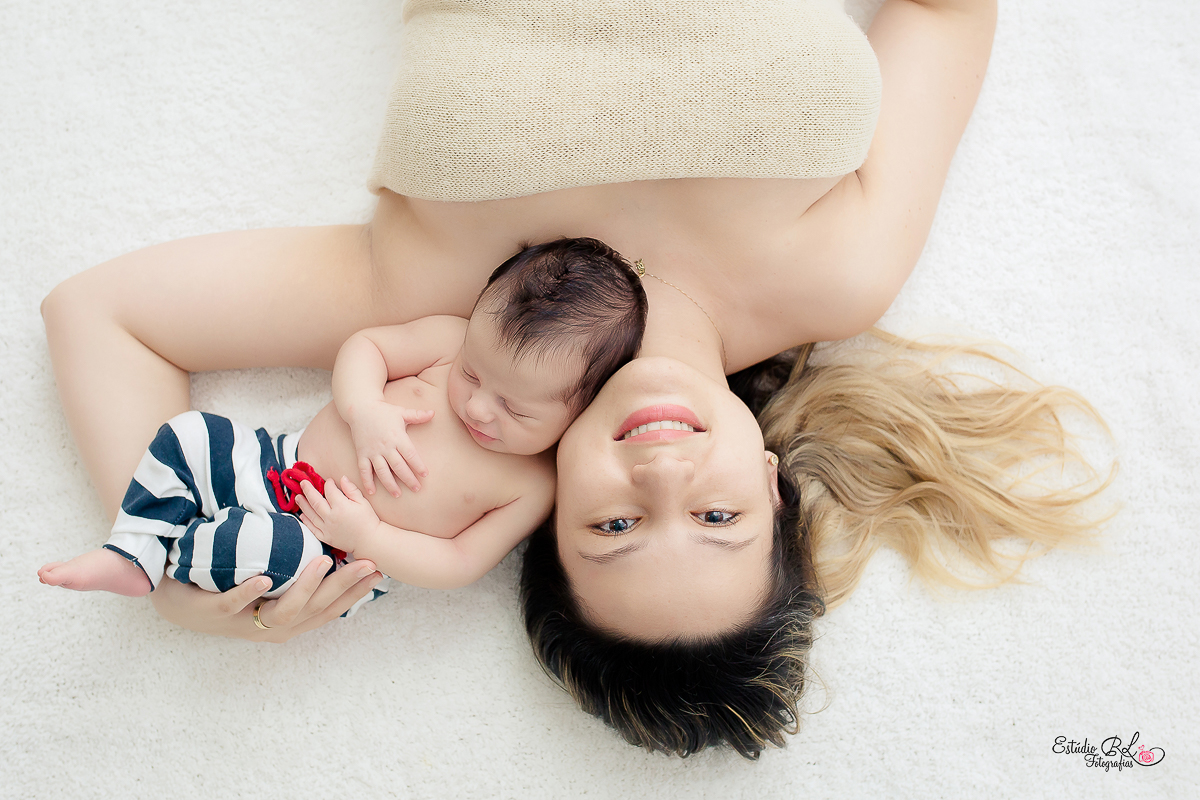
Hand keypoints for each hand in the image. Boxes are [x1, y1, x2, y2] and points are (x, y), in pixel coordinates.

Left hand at [148, 557, 382, 642]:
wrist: (175, 602)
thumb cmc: (226, 590)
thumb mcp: (267, 586)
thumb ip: (294, 575)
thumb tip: (327, 551)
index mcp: (285, 622)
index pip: (328, 609)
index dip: (354, 593)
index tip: (378, 572)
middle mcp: (268, 628)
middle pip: (314, 611)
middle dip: (343, 587)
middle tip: (367, 563)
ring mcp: (241, 622)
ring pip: (282, 612)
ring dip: (304, 588)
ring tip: (322, 562)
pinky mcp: (213, 613)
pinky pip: (232, 604)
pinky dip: (248, 594)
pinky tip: (263, 579)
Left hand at [296, 476, 379, 555]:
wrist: (369, 541)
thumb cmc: (369, 521)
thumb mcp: (363, 502)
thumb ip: (351, 490)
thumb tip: (342, 478)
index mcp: (341, 506)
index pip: (330, 491)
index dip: (328, 484)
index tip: (329, 481)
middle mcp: (331, 517)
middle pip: (316, 501)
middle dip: (308, 490)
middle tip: (303, 483)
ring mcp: (327, 528)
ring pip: (311, 514)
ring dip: (303, 504)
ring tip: (298, 497)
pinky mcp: (326, 537)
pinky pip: (312, 528)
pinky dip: (306, 521)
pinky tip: (302, 515)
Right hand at [346, 399, 432, 495]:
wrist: (359, 408)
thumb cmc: (383, 411)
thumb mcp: (401, 412)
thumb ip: (417, 415)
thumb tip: (433, 413)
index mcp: (397, 437)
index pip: (410, 454)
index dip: (418, 465)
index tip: (425, 475)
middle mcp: (385, 446)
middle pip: (399, 466)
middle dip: (408, 479)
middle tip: (416, 489)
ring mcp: (372, 451)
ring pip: (382, 471)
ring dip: (390, 484)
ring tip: (397, 494)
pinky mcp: (361, 454)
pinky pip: (364, 470)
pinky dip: (367, 481)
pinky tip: (372, 492)